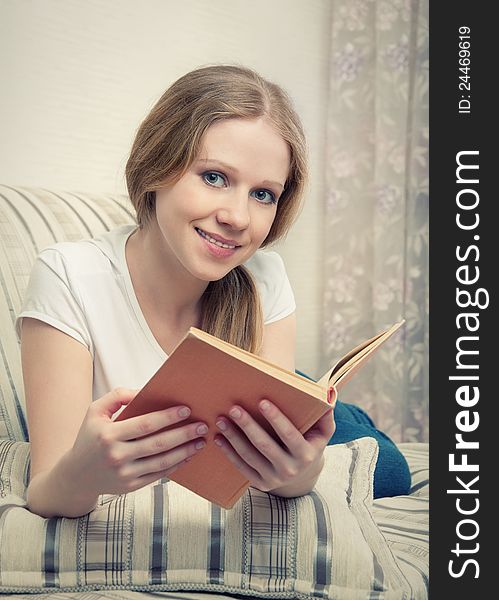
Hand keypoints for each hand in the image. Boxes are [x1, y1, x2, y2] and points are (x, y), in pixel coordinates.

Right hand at [68, 388, 207, 496]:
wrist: (76, 475)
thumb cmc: (90, 437)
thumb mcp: (95, 411)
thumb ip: (117, 396)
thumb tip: (142, 391)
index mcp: (108, 435)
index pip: (145, 425)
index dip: (168, 417)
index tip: (186, 410)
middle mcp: (116, 456)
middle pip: (158, 444)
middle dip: (184, 434)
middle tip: (202, 426)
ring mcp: (124, 474)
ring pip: (162, 462)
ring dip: (185, 451)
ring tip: (200, 441)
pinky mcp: (130, 486)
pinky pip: (158, 475)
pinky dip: (175, 465)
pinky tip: (188, 455)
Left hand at [214, 399, 334, 496]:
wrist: (303, 474)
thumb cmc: (310, 442)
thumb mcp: (323, 431)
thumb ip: (325, 414)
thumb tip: (329, 396)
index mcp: (306, 454)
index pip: (289, 435)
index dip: (276, 418)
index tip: (262, 401)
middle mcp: (290, 469)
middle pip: (265, 445)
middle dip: (248, 426)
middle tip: (233, 408)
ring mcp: (274, 478)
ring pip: (250, 456)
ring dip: (233, 437)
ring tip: (221, 419)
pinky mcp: (261, 483)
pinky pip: (241, 467)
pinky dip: (228, 452)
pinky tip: (219, 438)